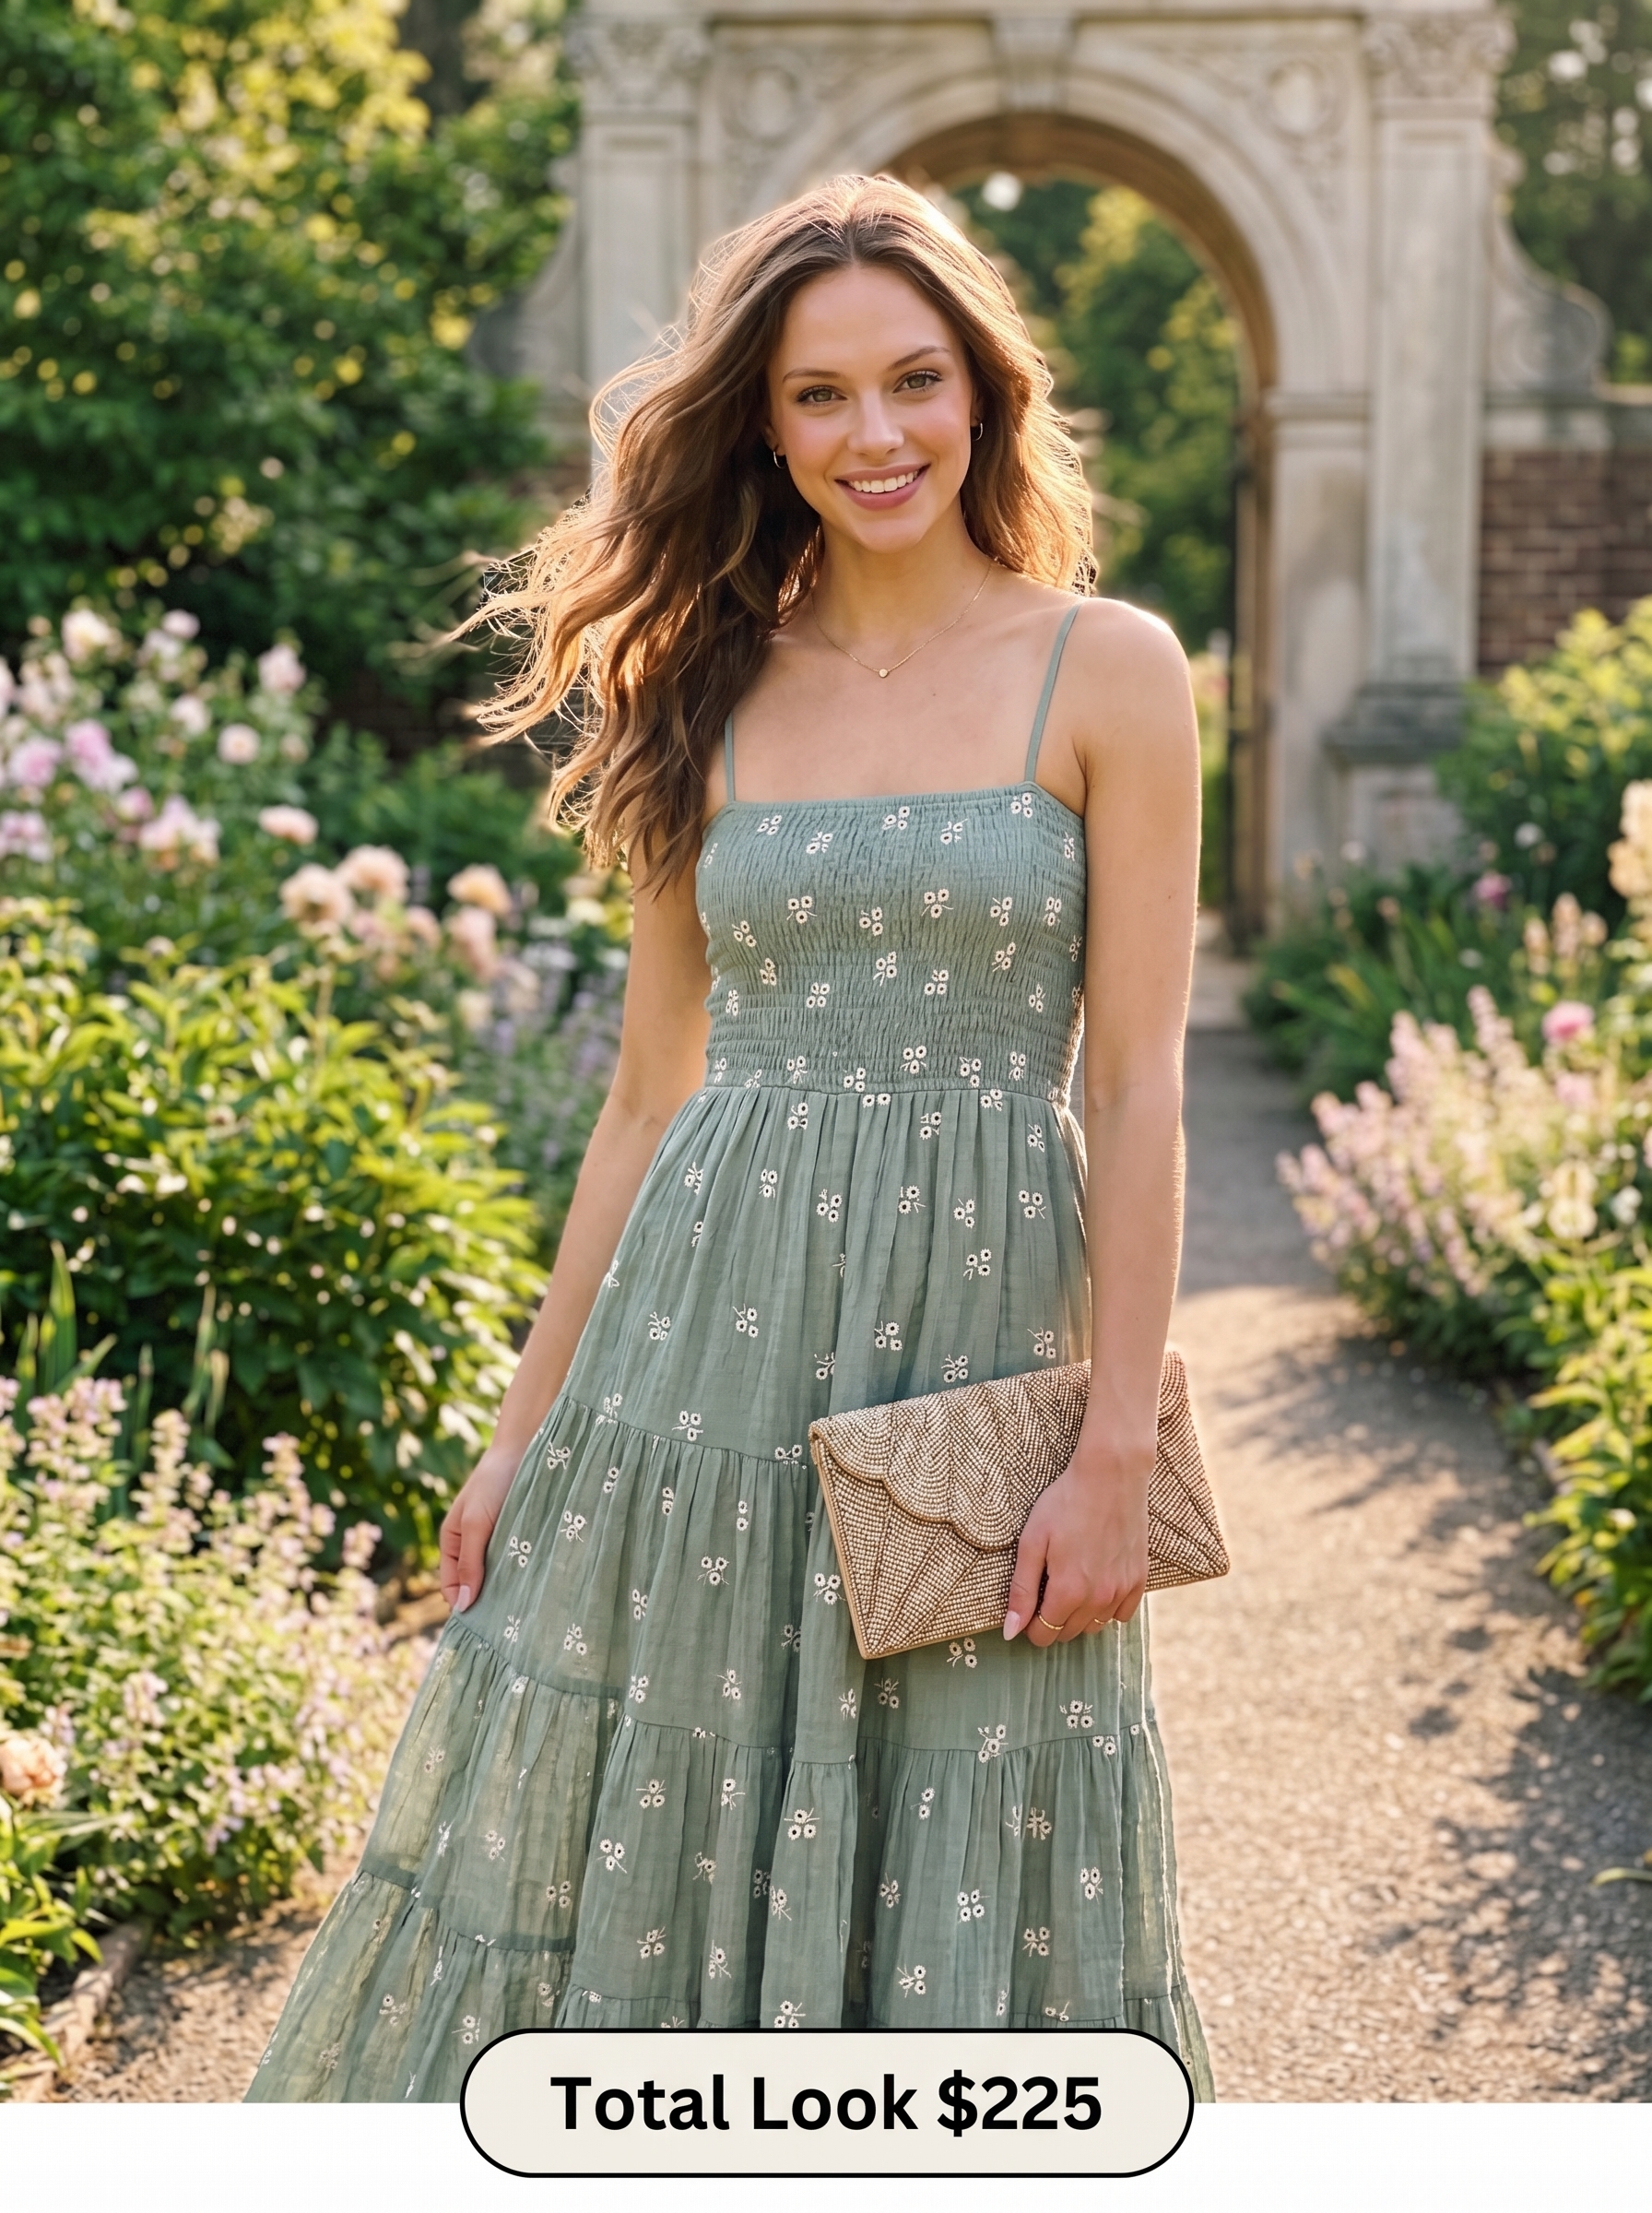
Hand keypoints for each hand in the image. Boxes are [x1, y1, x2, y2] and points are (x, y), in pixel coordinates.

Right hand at [438, 1445, 523, 1614]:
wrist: (525, 1448)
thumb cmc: (494, 1482)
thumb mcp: (477, 1523)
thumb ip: (469, 1562)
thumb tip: (462, 1607)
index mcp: (452, 1543)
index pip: (451, 1587)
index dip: (462, 1606)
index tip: (483, 1627)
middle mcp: (473, 1546)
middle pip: (475, 1586)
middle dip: (487, 1603)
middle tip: (507, 1625)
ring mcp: (497, 1542)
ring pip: (498, 1577)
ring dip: (507, 1591)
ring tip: (524, 1609)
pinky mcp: (520, 1536)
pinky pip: (517, 1563)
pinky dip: (523, 1575)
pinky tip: (537, 1586)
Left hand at [1002, 1443, 1150, 1645]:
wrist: (1111, 1475)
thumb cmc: (1065, 1503)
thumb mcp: (1032, 1542)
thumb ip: (1021, 1590)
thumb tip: (1010, 1630)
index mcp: (1068, 1591)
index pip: (1043, 1634)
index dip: (1030, 1624)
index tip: (1027, 1604)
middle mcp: (1097, 1599)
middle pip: (1068, 1633)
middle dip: (1051, 1619)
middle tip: (1046, 1587)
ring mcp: (1121, 1590)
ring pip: (1095, 1626)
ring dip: (1078, 1615)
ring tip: (1071, 1583)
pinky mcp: (1139, 1580)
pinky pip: (1122, 1614)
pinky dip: (1107, 1608)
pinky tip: (1097, 1584)